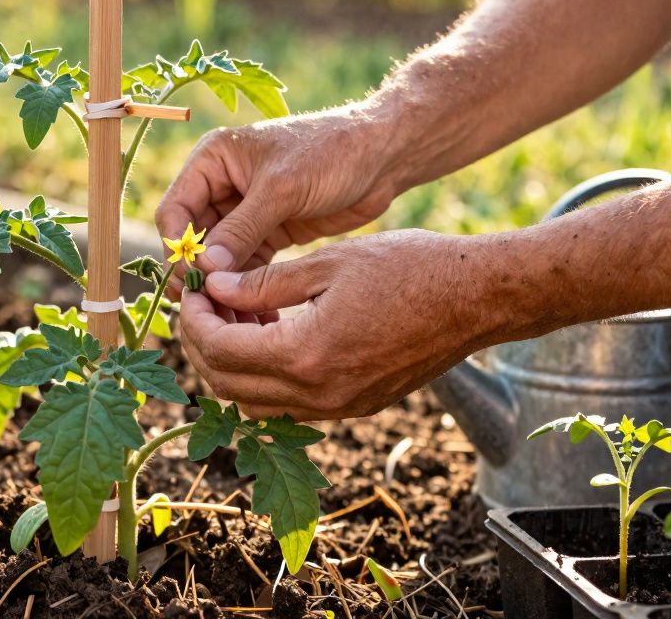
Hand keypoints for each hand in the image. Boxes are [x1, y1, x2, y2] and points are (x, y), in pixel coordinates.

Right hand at [155, 102, 405, 296]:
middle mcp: (222, 185)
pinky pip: (246, 266)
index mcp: (213, 161)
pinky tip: (250, 313)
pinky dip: (245, 287)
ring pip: (219, 258)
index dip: (177, 247)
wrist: (382, 155)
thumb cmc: (330, 152)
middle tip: (204, 310)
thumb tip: (204, 267)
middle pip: (194, 239)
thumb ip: (242, 229)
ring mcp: (245, 212)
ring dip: (221, 285)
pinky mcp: (270, 232)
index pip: (176, 210)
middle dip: (198, 273)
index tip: (189, 280)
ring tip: (228, 318)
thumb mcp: (282, 188)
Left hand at [178, 230, 511, 420]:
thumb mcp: (329, 263)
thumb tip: (213, 287)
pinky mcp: (355, 405)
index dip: (193, 319)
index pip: (219, 350)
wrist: (479, 298)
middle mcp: (318, 394)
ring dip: (232, 364)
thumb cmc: (410, 268)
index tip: (192, 288)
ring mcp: (338, 407)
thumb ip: (264, 283)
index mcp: (306, 356)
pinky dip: (265, 376)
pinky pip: (289, 405)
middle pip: (227, 385)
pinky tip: (271, 333)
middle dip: (202, 344)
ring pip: (254, 403)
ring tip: (235, 315)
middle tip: (203, 302)